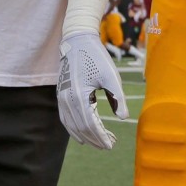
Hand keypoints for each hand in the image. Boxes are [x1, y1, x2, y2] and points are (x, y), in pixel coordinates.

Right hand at [57, 31, 128, 149]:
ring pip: (71, 125)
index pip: (90, 125)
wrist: (78, 40)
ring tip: (98, 142)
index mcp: (80, 96)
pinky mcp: (61, 95)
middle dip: (94, 139)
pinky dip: (73, 129)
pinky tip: (81, 134)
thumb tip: (124, 118)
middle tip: (108, 145)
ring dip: (85, 136)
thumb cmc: (96, 57)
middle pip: (80, 128)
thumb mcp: (111, 76)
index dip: (101, 137)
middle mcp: (67, 100)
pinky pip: (65, 118)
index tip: (111, 145)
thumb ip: (117, 97)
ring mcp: (62, 98)